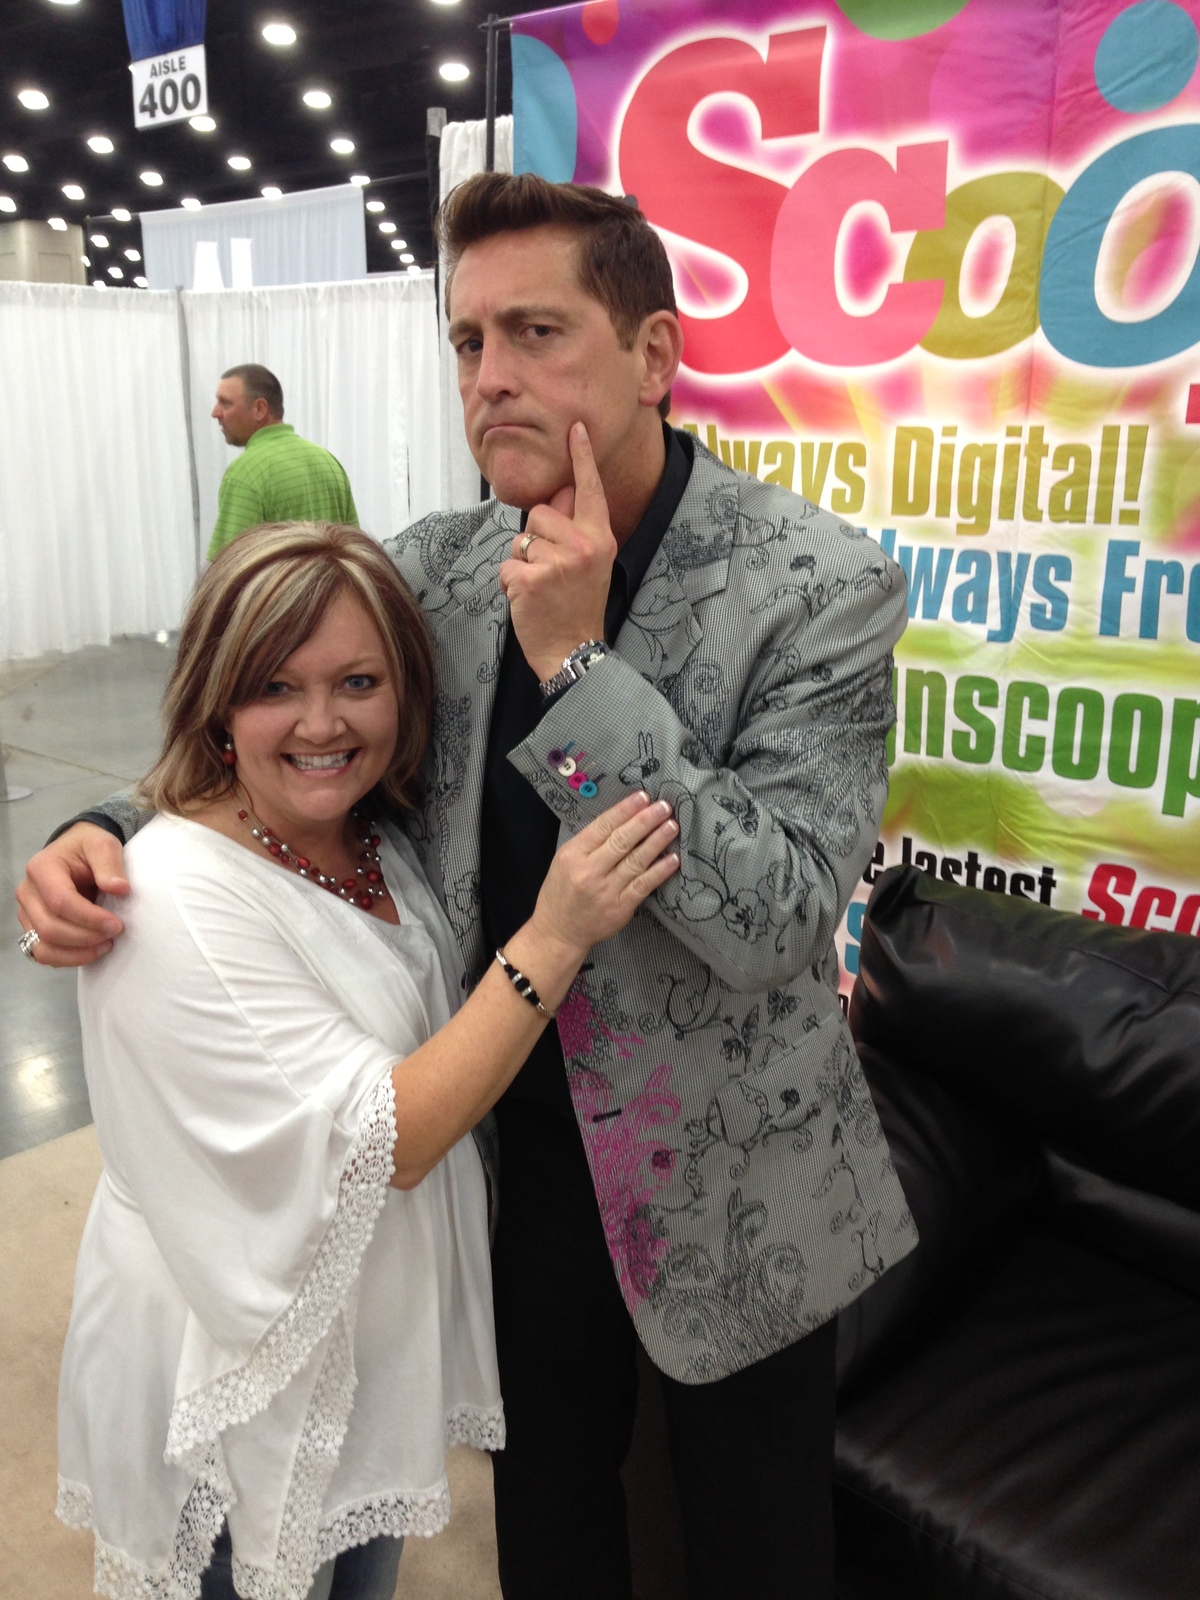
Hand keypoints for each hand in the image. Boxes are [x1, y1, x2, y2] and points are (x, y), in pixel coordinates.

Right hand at [15, 823, 128, 966]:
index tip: (117, 925)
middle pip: (49, 928)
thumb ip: (110, 864)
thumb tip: (120, 889)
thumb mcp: (103, 844)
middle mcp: (27, 892)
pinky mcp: (33, 928)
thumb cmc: (88, 847)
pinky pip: (44, 954)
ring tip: (106, 945)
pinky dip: (69, 959)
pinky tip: (93, 951)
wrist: (77, 852)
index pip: (60, 901)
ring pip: (43, 947)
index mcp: (41, 869)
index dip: (89, 918)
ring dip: (77, 953)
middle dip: (86, 937)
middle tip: (115, 933)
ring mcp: (27, 913)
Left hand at [499, 422, 615, 681]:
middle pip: (540, 514)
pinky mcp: (532, 579)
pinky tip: (529, 600)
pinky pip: (507, 566)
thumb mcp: (590, 564)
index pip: (588, 490)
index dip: (581, 457)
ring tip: (542, 588)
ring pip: (520, 540)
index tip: (576, 427)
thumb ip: (574, 529)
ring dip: (522, 564)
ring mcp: (558, 563)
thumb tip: (558, 494)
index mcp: (599, 538)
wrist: (575, 649)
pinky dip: (510, 584)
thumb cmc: (578, 605)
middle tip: (553, 572)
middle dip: (536, 539)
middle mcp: (583, 546)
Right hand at [531, 791, 678, 958]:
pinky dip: (660, 871)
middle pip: (622, 840)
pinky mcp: (621, 907)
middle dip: (645, 821)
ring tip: (672, 827)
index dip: (625, 810)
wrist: (559, 932)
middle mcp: (589, 871)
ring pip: (636, 860)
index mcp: (573, 854)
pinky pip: (644, 885)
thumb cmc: (561, 893)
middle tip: (664, 807)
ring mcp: (607, 890)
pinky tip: (673, 859)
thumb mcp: (564, 861)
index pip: (603, 826)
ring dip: (657, 841)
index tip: (643, 797)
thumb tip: (621, 819)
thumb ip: (588, 842)